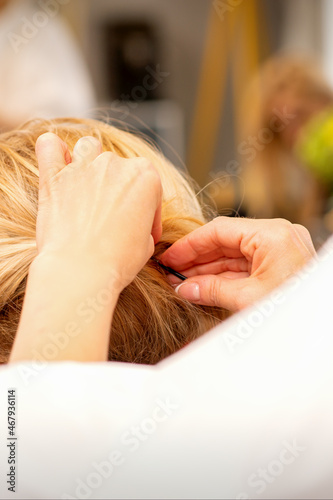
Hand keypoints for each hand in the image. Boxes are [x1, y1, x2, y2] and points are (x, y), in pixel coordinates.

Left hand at [36, 133, 161, 289]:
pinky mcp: (53, 177)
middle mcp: (115, 164)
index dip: (147, 213)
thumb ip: (143, 223)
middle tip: (114, 219)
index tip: (141, 230)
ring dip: (90, 162)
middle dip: (119, 191)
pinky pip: (49, 146)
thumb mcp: (147, 244)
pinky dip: (53, 150)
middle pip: (119, 169)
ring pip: (89, 148)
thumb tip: (134, 224)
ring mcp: (82, 167)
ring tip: (88, 185)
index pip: (150, 189)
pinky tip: (58, 161)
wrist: (82, 271)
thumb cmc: (117, 260)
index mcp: (145, 176)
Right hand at [160, 217, 315, 310]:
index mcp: (272, 235)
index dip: (190, 245)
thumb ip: (212, 290)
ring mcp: (279, 251)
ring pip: (234, 255)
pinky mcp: (279, 266)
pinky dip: (223, 276)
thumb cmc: (295, 312)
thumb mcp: (247, 300)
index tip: (170, 257)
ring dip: (207, 269)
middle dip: (197, 259)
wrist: (320, 325)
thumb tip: (184, 288)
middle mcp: (277, 237)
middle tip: (172, 272)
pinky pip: (245, 267)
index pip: (219, 230)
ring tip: (182, 282)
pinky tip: (202, 285)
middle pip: (225, 241)